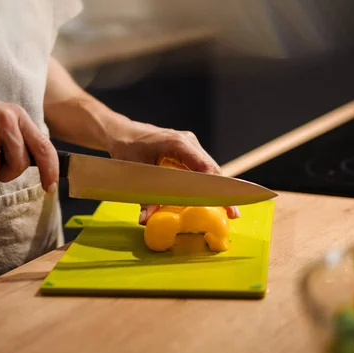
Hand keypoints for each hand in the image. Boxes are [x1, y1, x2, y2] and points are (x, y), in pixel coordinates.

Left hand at [106, 119, 240, 223]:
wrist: (122, 133)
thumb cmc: (127, 147)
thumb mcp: (135, 173)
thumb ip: (144, 196)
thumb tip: (147, 218)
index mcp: (178, 143)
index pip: (205, 167)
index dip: (217, 188)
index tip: (227, 204)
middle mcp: (188, 142)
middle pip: (211, 169)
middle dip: (221, 193)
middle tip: (232, 213)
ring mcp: (189, 145)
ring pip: (208, 169)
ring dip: (214, 189)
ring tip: (226, 209)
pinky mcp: (186, 151)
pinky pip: (200, 168)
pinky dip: (205, 184)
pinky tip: (210, 199)